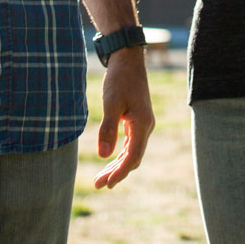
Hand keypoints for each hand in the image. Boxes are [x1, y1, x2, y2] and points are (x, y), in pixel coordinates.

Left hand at [93, 47, 154, 188]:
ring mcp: (143, 123)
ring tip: (101, 178)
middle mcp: (146, 126)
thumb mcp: (111, 103)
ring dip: (117, 165)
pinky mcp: (138, 119)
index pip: (133, 157)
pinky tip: (110, 159)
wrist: (128, 59)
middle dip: (116, 172)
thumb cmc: (119, 79)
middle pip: (133, 158)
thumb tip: (103, 156)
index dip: (120, 172)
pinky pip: (131, 143)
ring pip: (132, 152)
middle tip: (98, 184)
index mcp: (142, 124)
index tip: (106, 184)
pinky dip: (121, 154)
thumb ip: (108, 129)